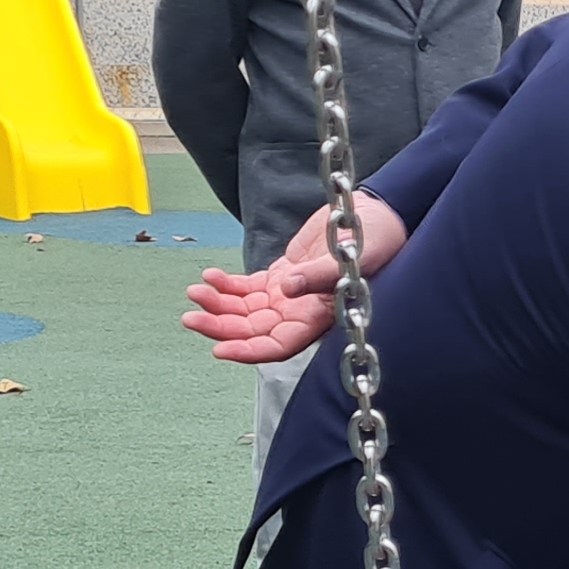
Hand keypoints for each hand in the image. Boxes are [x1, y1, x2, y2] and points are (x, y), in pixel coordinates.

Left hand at [178, 189, 405, 363]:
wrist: (377, 218)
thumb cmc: (375, 243)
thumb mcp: (350, 258)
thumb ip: (316, 275)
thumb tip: (286, 287)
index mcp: (318, 317)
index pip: (278, 345)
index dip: (248, 351)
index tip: (220, 349)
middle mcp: (300, 312)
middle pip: (253, 330)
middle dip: (221, 326)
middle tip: (191, 316)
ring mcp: (289, 295)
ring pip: (245, 311)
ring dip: (218, 304)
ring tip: (194, 291)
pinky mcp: (282, 276)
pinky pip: (247, 289)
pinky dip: (227, 285)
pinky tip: (210, 277)